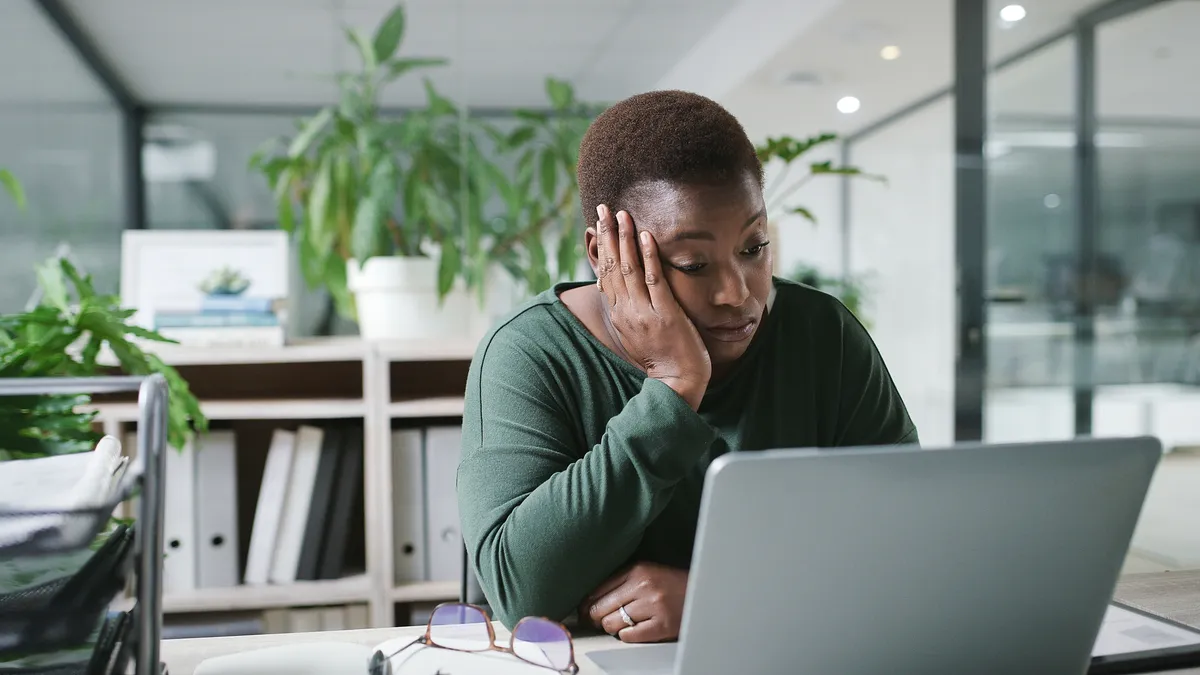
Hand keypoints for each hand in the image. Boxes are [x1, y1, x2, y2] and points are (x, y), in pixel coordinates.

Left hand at [581, 562, 688, 642]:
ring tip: (616, 625)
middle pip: (600, 608)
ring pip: (611, 623)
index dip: (586, 603)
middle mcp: (643, 587)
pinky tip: (631, 630)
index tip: (583, 610)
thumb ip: (621, 580)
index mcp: (637, 570)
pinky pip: (629, 636)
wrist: (703, 592)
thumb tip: (590, 599)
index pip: (598, 589)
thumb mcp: (647, 572)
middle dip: (593, 617)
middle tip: (595, 621)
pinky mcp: (662, 625)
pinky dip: (625, 636)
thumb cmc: (672, 583)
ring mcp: (653, 607)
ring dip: (610, 627)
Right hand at [594, 204, 710, 408]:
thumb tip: (622, 290)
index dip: (601, 247)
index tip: (598, 224)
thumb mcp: (637, 332)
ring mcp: (645, 312)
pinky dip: (649, 257)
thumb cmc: (662, 358)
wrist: (676, 383)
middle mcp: (626, 311)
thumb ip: (629, 310)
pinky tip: (647, 237)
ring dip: (626, 239)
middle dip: (608, 235)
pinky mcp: (665, 314)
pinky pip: (654, 281)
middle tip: (603, 208)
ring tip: (623, 215)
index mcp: (619, 315)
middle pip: (613, 267)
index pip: (605, 274)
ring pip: (630, 270)